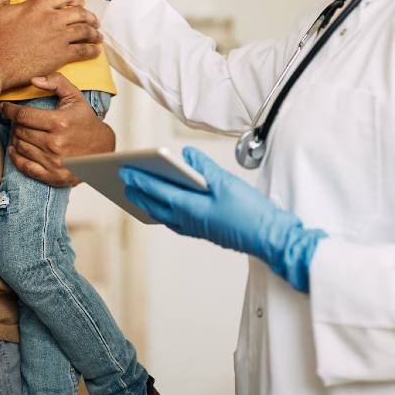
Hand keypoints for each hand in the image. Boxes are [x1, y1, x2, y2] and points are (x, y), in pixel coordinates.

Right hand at [0, 0, 102, 89]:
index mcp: (38, 5)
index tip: (80, 1)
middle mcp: (52, 19)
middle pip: (80, 12)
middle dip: (90, 16)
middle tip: (94, 21)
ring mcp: (59, 37)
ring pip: (85, 30)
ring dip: (94, 33)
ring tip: (98, 36)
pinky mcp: (61, 55)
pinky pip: (84, 50)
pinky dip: (92, 50)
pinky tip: (96, 51)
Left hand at [0, 74, 115, 186]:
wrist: (102, 148)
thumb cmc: (86, 121)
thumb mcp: (75, 97)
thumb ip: (56, 82)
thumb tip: (33, 80)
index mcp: (59, 122)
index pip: (23, 115)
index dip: (9, 110)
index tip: (4, 107)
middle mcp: (55, 143)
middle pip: (20, 131)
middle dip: (15, 124)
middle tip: (17, 120)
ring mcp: (53, 161)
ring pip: (20, 147)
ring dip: (15, 138)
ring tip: (19, 132)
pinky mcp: (53, 175)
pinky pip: (25, 167)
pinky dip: (16, 157)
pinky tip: (14, 150)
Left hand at [120, 147, 326, 292]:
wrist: (270, 238)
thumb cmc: (251, 212)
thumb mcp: (227, 183)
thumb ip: (204, 168)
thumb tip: (186, 155)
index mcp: (190, 208)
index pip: (157, 191)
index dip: (140, 179)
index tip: (124, 170)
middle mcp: (188, 221)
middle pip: (155, 205)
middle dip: (138, 192)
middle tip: (124, 180)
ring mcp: (195, 228)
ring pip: (164, 214)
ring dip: (149, 203)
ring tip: (138, 193)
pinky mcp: (205, 231)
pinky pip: (175, 221)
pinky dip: (165, 211)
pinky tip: (166, 206)